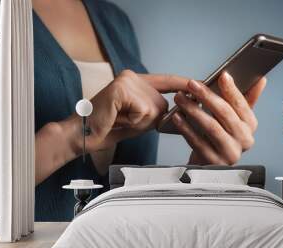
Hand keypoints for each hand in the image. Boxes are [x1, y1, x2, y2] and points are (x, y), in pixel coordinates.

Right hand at [36, 70, 188, 183]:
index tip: (200, 84)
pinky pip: (144, 111)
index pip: (166, 81)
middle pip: (163, 103)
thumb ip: (156, 112)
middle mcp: (133, 77)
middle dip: (150, 121)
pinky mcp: (121, 88)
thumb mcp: (139, 119)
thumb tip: (179, 110)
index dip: (183, 84)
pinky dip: (134, 122)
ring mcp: (127, 80)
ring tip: (121, 120)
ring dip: (141, 123)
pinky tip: (117, 118)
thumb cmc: (109, 128)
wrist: (83, 134)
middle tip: (127, 122)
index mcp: (136, 81)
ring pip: (155, 109)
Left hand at [172, 72, 265, 164]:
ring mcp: (229, 153)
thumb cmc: (221, 136)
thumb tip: (261, 80)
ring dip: (193, 110)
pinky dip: (186, 128)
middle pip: (225, 114)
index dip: (232, 89)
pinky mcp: (213, 162)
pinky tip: (177, 117)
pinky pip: (197, 142)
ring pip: (211, 127)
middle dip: (207, 96)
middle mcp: (244, 140)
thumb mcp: (235, 119)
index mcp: (250, 126)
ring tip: (180, 98)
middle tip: (192, 84)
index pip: (242, 105)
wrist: (209, 163)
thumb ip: (246, 99)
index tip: (222, 75)